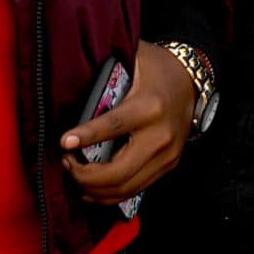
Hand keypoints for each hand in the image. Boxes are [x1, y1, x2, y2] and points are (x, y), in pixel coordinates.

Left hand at [60, 40, 199, 200]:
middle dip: (84, 175)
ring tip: (74, 174)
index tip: (63, 143)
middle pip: (118, 172)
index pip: (113, 127)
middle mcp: (161, 136)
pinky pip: (135, 189)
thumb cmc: (156, 68)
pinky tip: (90, 188)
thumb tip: (70, 75)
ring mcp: (167, 156)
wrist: (191, 81)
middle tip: (66, 162)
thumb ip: (105, 68)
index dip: (86, 137)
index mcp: (149, 107)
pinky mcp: (168, 166)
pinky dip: (109, 194)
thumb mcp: (132, 59)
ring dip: (94, 188)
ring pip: (125, 188)